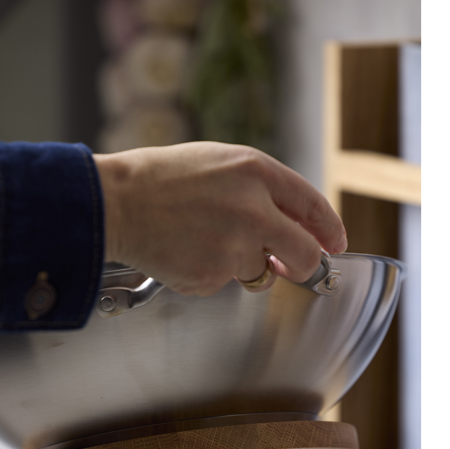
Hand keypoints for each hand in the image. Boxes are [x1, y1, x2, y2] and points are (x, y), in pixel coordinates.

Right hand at [92, 142, 346, 295]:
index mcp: (257, 173)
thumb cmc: (160, 179)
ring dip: (238, 264)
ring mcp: (233, 248)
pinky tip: (182, 251)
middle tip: (291, 266)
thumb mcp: (219, 164)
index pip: (312, 206)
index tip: (334, 244)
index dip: (329, 230)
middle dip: (303, 265)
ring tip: (199, 240)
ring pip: (257, 272)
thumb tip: (291, 225)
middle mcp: (253, 211)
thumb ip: (260, 190)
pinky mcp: (211, 277)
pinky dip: (206, 274)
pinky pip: (222, 284)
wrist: (115, 203)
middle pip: (303, 254)